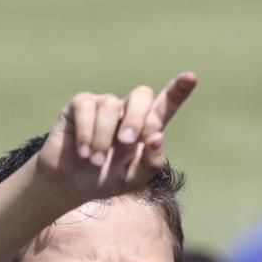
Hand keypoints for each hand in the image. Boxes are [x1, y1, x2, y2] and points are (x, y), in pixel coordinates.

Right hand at [36, 72, 197, 203]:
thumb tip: (157, 137)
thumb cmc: (106, 179)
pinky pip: (87, 107)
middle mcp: (126, 111)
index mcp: (146, 127)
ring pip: (111, 105)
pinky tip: (83, 152)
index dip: (178, 90)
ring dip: (104, 137)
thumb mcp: (134, 178)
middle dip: (136, 117)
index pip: (166, 104)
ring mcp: (103, 105)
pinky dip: (86, 133)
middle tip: (126, 142)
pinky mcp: (80, 105)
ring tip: (96, 161)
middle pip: (141, 95)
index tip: (190, 77)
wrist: (71, 184)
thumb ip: (151, 162)